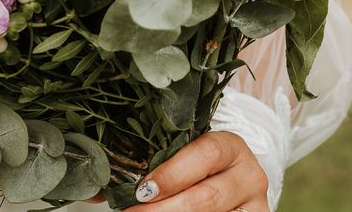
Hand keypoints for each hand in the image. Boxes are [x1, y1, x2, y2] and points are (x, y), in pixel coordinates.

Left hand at [125, 131, 269, 211]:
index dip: (173, 173)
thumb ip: (151, 165)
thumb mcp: (183, 156)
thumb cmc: (197, 166)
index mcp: (232, 145)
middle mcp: (249, 175)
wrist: (230, 182)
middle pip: (207, 197)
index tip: (142, 189)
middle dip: (164, 210)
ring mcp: (254, 206)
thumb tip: (97, 187)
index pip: (208, 153)